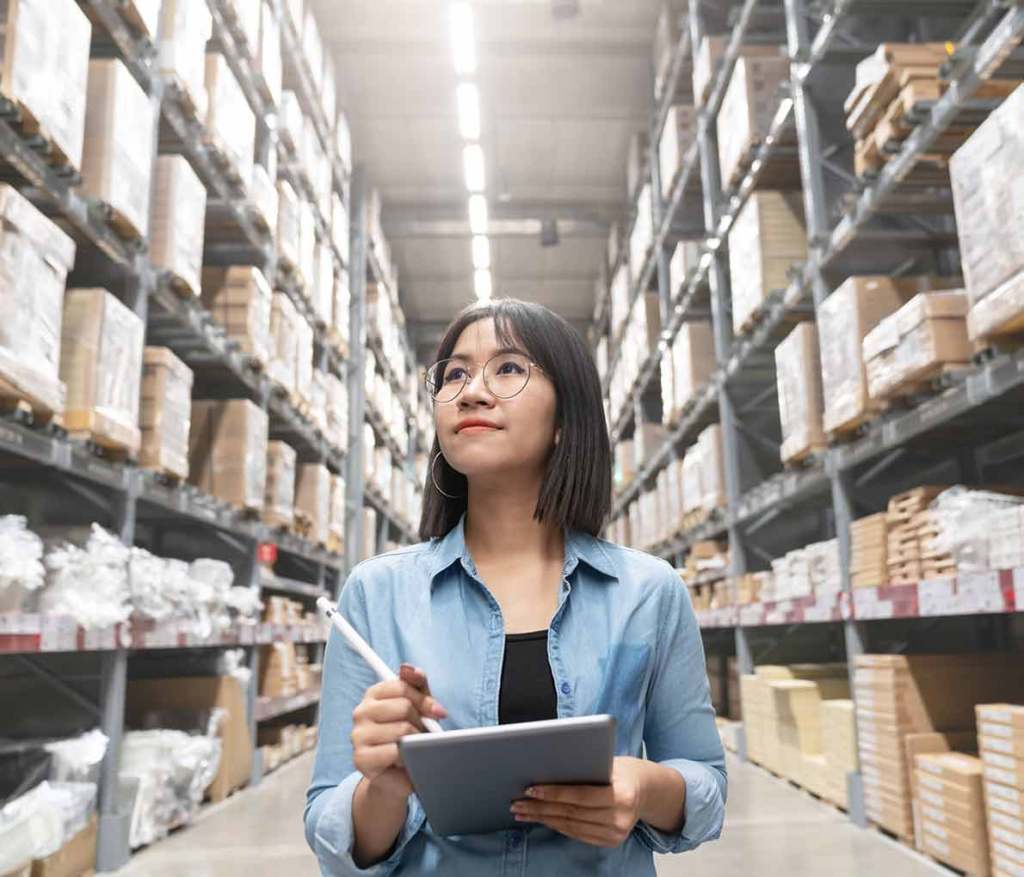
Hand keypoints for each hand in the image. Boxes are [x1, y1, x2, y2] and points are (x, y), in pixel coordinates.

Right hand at [351, 663, 447, 800]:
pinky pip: (394, 752)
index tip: (438, 712)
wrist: (398, 775)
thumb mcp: (418, 706)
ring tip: (414, 747)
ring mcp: (358, 735)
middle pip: (404, 706)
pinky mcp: (360, 758)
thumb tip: (409, 667)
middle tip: (424, 734)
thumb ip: (416, 684)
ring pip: (401, 729)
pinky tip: (406, 761)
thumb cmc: (409, 736)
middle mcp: (361, 712)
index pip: (402, 686)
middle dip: (421, 721)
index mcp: (373, 694)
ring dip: (416, 741)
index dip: (424, 699)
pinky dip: (408, 757)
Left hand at [509, 756, 644, 847]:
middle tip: (517, 802)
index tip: (530, 788)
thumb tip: (547, 768)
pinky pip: (577, 834)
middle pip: (571, 813)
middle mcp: (620, 818)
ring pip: (571, 826)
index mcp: (621, 795)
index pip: (580, 796)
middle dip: (540, 808)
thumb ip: (584, 768)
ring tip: (523, 812)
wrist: (647, 789)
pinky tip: (542, 819)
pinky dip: (557, 826)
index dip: (553, 793)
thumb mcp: (608, 763)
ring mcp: (616, 833)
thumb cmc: (622, 770)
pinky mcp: (611, 841)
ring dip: (543, 819)